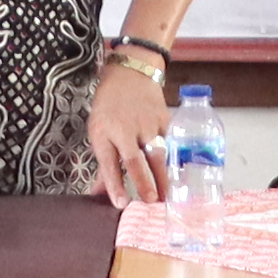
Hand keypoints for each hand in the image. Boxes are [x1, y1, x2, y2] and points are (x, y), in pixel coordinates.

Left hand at [88, 62, 175, 202]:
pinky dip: (173, 162)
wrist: (131, 73)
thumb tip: (100, 194)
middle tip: (151, 202)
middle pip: (135, 160)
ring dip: (162, 176)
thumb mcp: (99, 131)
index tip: (121, 204)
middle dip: (144, 183)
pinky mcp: (164, 120)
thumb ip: (104, 164)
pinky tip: (177, 176)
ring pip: (157, 154)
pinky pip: (169, 145)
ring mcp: (147, 124)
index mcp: (104, 133)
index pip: (109, 163)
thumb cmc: (110, 106)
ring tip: (167, 196)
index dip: (115, 184)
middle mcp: (125, 129)